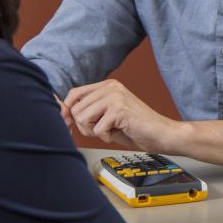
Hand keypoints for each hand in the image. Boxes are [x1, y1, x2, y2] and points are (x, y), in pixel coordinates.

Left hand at [62, 79, 179, 150]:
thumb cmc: (135, 128)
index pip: (74, 94)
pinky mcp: (119, 109)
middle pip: (76, 109)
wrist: (161, 134)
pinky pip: (97, 129)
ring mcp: (115, 96)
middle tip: (104, 129)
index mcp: (107, 85)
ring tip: (112, 129)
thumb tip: (61, 114)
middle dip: (85, 126)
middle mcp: (111, 87)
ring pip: (83, 118)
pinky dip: (106, 137)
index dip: (66, 111)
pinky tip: (119, 132)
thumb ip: (87, 111)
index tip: (68, 124)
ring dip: (94, 131)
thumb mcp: (107, 116)